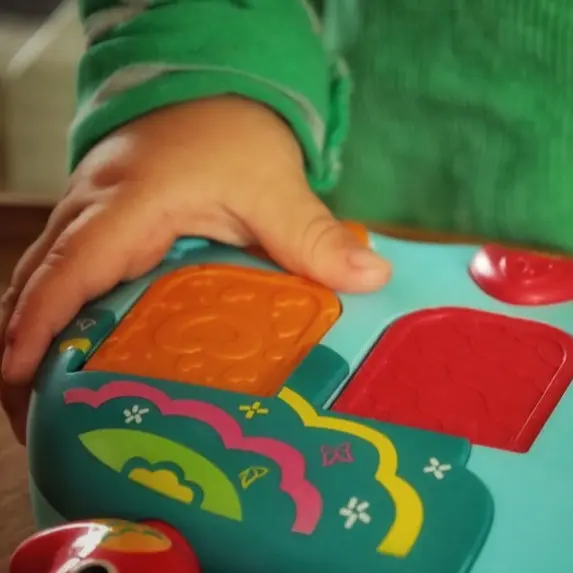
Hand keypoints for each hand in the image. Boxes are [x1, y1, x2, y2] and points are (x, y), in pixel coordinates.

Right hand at [0, 96, 390, 442]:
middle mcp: (93, 210)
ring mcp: (90, 215)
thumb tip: (370, 277)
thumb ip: (312, 234)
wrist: (210, 88)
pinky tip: (70, 348)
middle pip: (35, 280)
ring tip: (38, 396)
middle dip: (19, 344)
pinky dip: (55, 309)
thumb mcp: (274, 184)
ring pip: (41, 275)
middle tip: (26, 413)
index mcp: (129, 204)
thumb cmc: (234, 133)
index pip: (68, 269)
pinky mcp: (100, 223)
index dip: (38, 324)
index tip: (17, 376)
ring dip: (32, 330)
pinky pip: (63, 269)